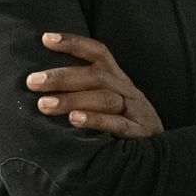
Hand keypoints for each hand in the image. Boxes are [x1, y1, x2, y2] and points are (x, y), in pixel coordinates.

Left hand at [26, 32, 163, 137]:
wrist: (162, 157)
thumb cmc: (124, 129)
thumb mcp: (107, 106)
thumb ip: (84, 94)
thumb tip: (41, 89)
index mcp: (119, 81)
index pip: (99, 53)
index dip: (74, 43)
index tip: (45, 38)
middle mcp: (129, 91)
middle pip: (97, 76)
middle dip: (62, 77)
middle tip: (32, 82)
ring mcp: (137, 112)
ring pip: (105, 98)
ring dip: (72, 99)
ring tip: (44, 104)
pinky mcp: (140, 134)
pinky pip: (117, 124)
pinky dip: (95, 120)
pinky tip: (73, 120)